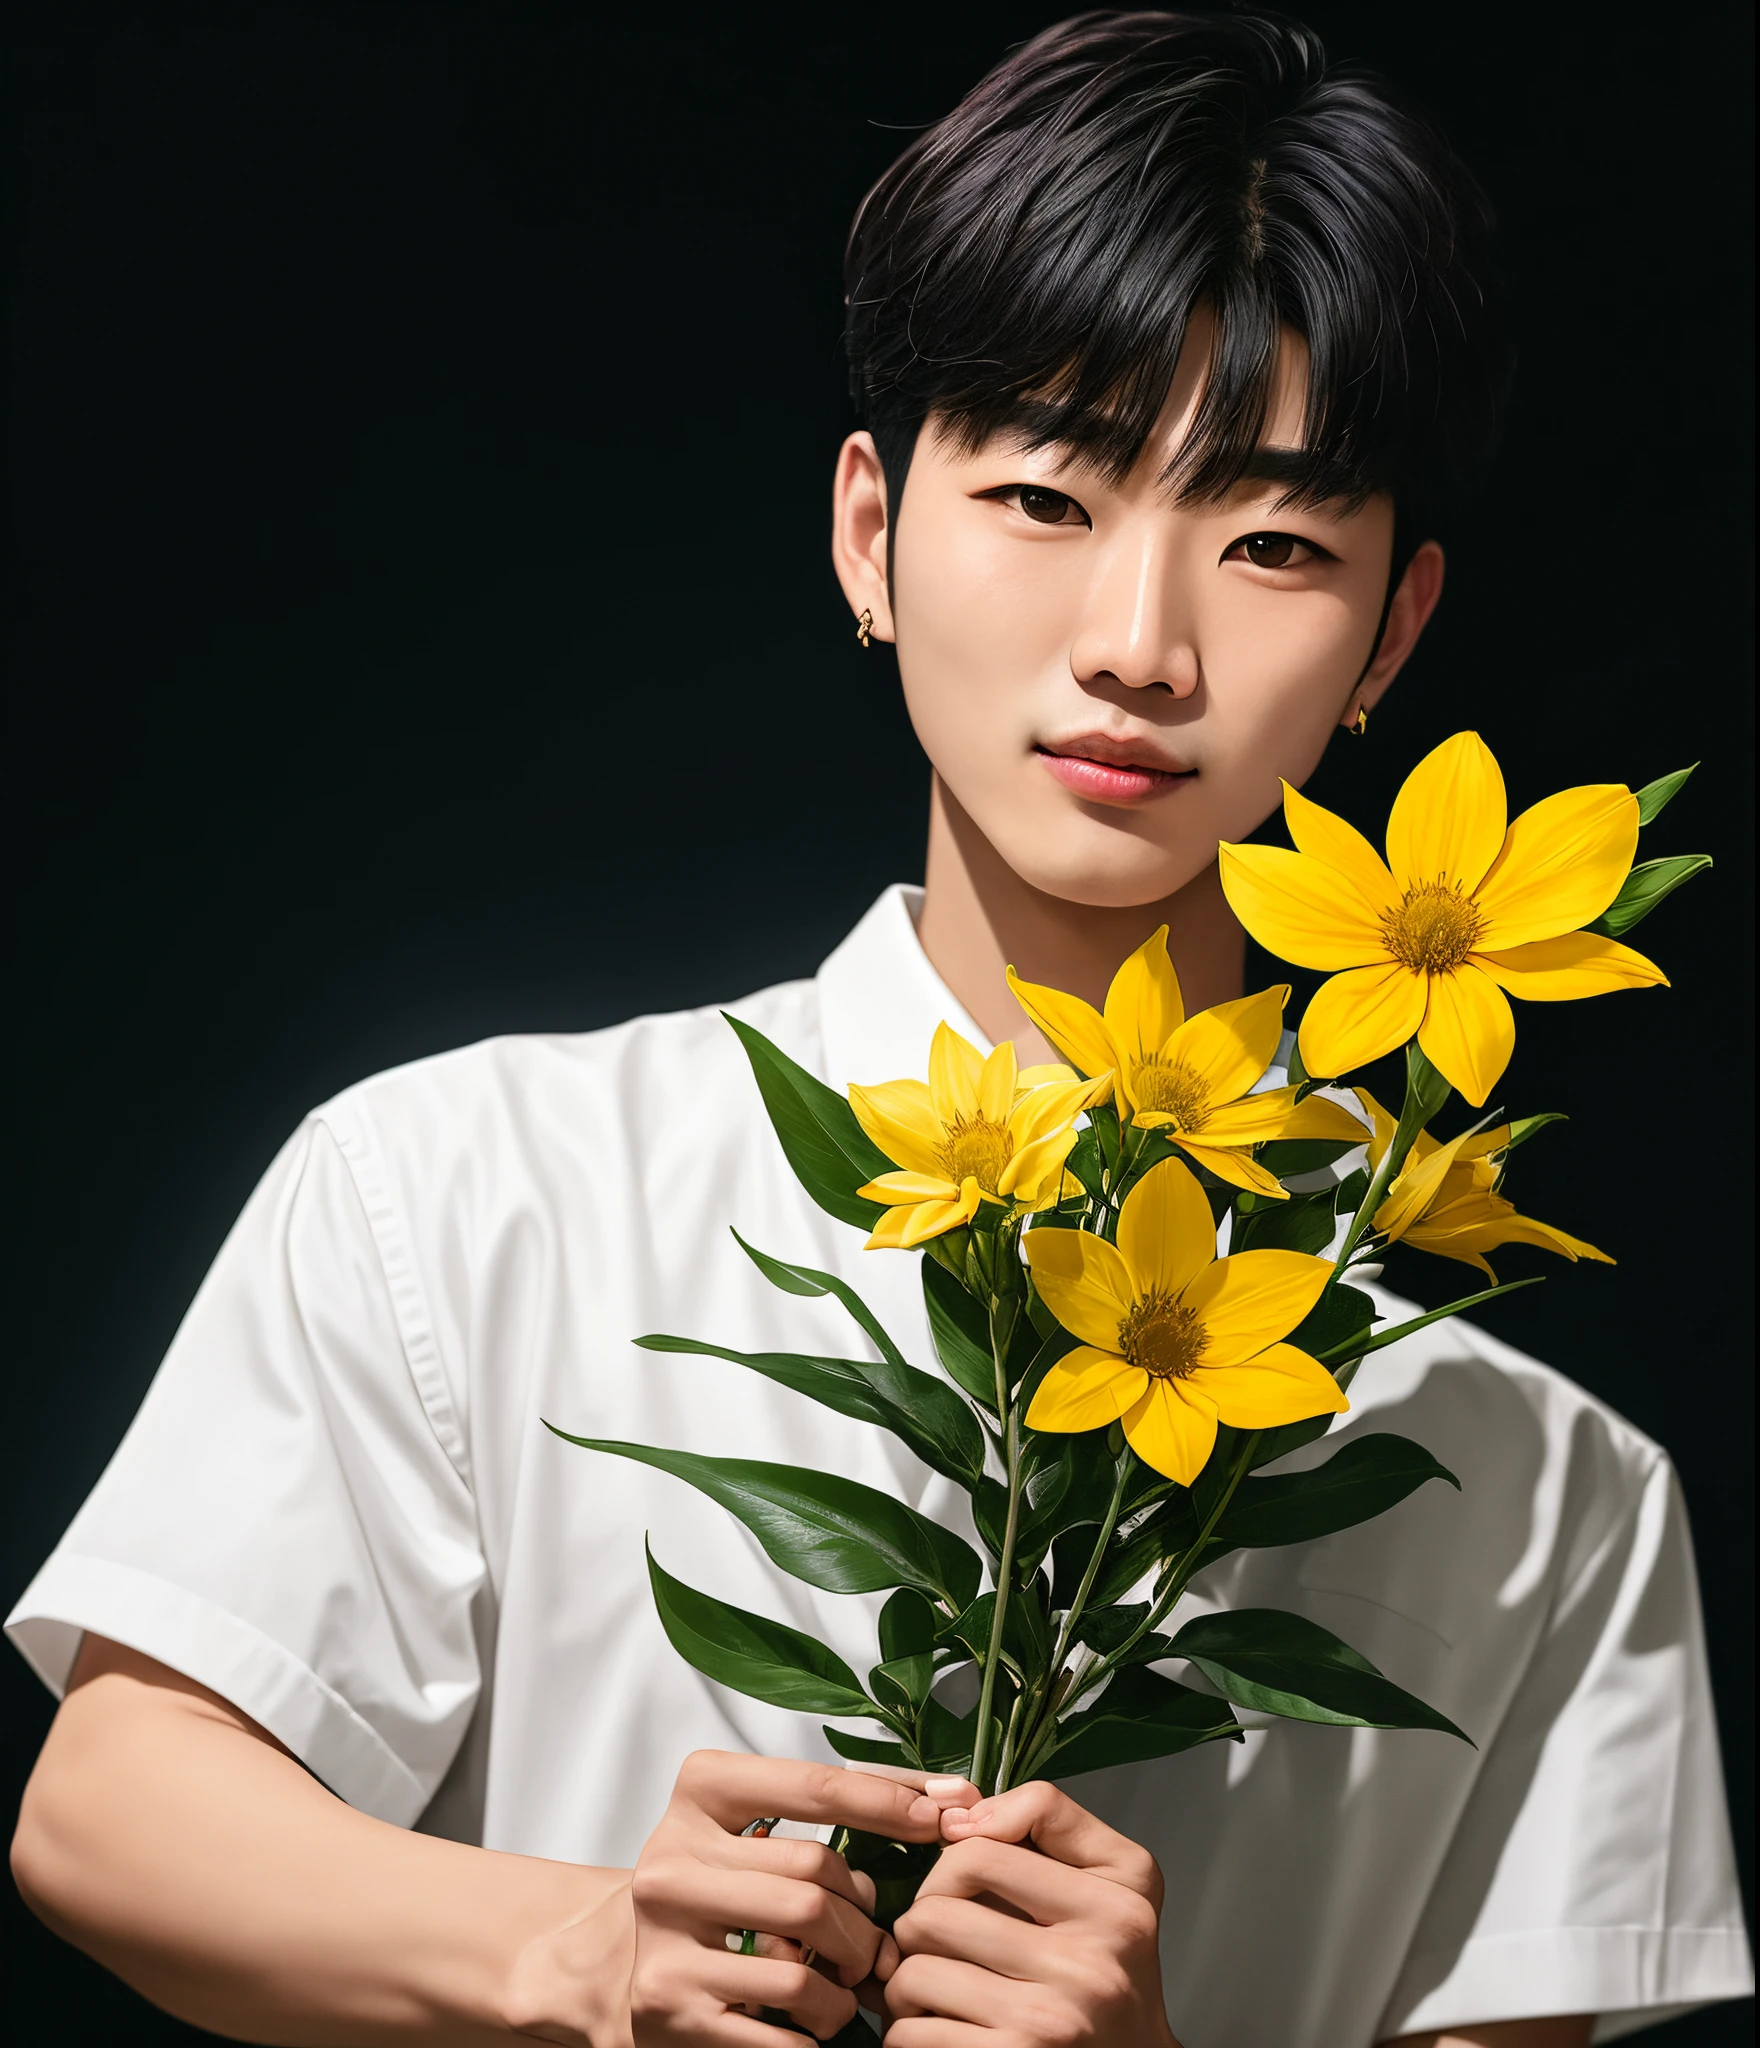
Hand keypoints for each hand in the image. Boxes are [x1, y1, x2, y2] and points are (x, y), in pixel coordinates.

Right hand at [620, 1750, 967, 2044]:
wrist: (626, 1965)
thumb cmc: (721, 1887)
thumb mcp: (760, 1831)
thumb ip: (844, 1814)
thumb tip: (952, 1803)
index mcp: (700, 1791)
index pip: (814, 1787)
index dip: (888, 1802)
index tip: (941, 1818)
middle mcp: (673, 1857)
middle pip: (815, 1878)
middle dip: (861, 1918)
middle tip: (869, 1944)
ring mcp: (666, 1936)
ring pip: (803, 1960)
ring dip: (844, 1984)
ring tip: (841, 1985)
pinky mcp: (672, 2008)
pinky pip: (781, 2032)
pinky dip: (815, 2033)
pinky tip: (809, 2022)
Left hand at [882, 1780, 1179, 2046]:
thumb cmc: (1112, 1968)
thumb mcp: (1118, 1875)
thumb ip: (1051, 1819)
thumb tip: (960, 1817)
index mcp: (1114, 1909)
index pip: (982, 1853)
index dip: (947, 1859)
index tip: (952, 1878)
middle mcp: (1088, 1969)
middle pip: (936, 1914)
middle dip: (917, 1924)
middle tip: (932, 1938)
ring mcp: (1047, 2025)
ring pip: (915, 1975)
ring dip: (907, 1981)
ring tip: (931, 1983)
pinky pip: (912, 2035)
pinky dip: (908, 2029)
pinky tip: (936, 2024)